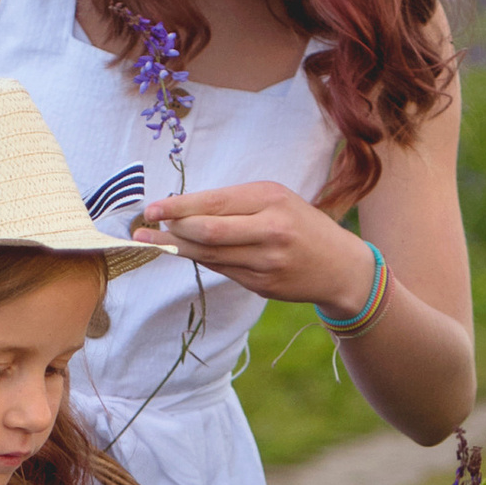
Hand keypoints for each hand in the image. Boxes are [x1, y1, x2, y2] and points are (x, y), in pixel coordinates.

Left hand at [130, 178, 374, 314]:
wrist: (340, 266)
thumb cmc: (302, 224)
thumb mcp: (276, 200)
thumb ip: (235, 204)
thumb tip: (182, 210)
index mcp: (272, 199)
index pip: (214, 202)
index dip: (178, 207)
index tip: (152, 209)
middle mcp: (270, 230)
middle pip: (207, 231)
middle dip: (171, 231)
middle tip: (145, 229)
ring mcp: (267, 261)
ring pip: (209, 255)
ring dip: (177, 249)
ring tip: (154, 242)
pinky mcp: (262, 285)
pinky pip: (221, 270)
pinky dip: (201, 260)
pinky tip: (186, 253)